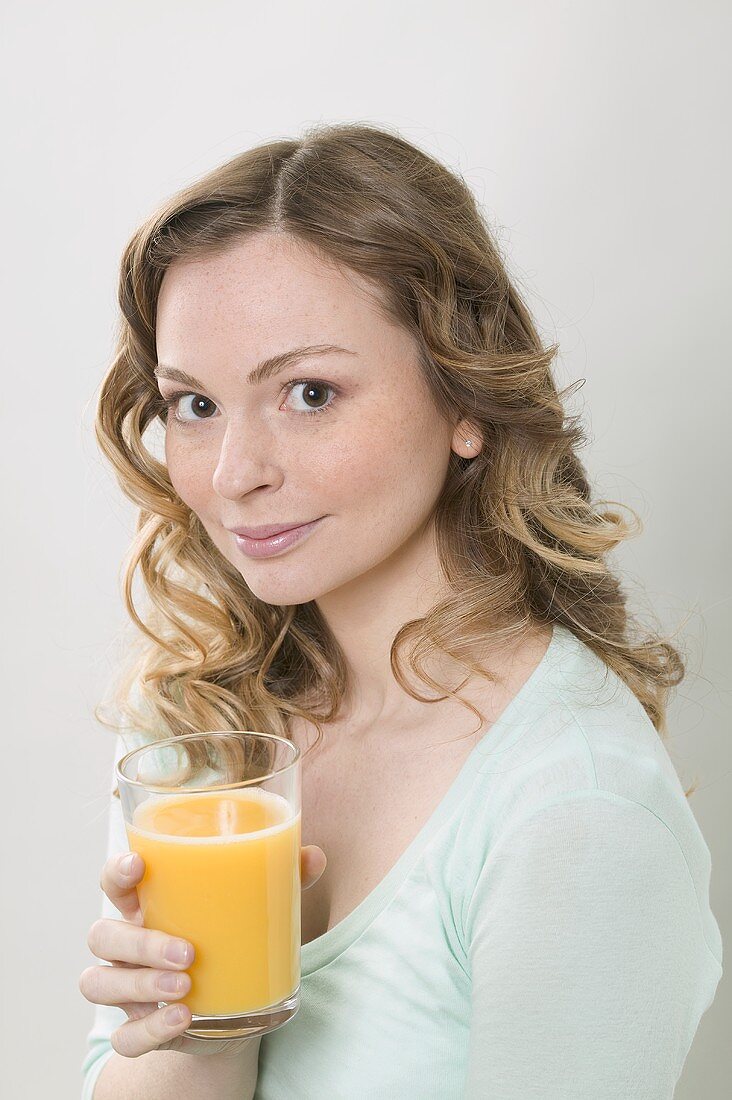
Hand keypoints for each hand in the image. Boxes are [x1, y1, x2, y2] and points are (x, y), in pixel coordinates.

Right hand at [79, 845, 326, 1057]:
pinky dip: (149, 1030)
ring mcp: (129, 989)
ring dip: (139, 984)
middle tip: (187, 952)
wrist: (232, 1014)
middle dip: (140, 942)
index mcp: (151, 905)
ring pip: (100, 982)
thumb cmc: (234, 942)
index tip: (138, 864)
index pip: (115, 882)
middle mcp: (129, 945)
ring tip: (185, 984)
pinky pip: (124, 1037)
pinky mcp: (140, 1029)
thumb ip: (282, 880)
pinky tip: (181, 1019)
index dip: (117, 872)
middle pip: (103, 935)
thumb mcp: (254, 910)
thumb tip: (313, 856)